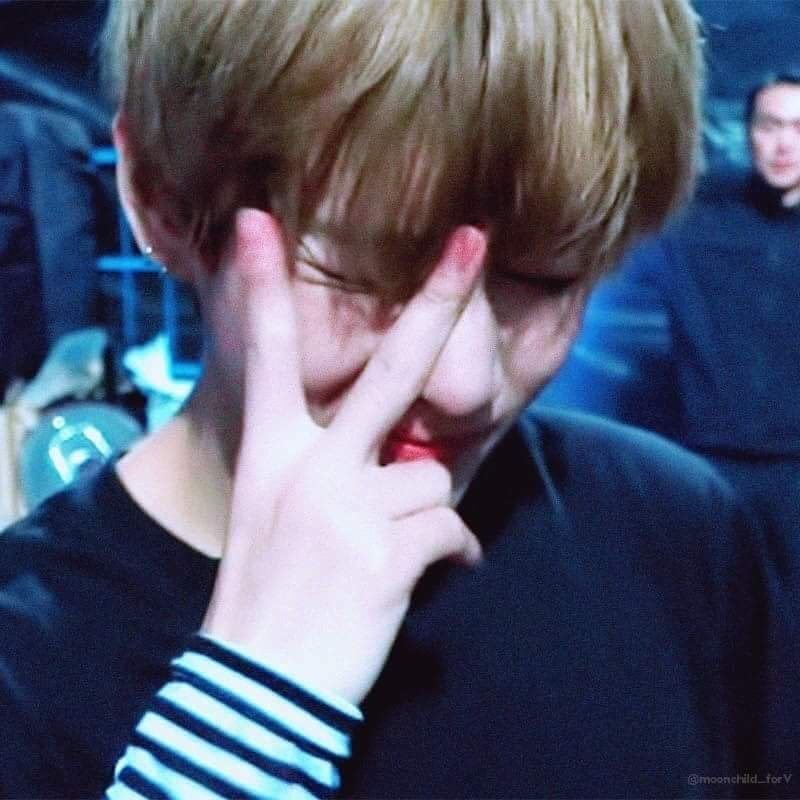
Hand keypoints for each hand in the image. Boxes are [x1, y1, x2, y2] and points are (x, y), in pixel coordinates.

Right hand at [202, 209, 485, 703]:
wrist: (256, 687)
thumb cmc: (267, 595)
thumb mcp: (274, 516)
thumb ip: (327, 469)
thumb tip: (408, 452)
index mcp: (271, 454)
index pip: (268, 356)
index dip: (261, 288)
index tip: (257, 224)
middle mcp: (309, 468)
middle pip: (391, 372)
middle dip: (438, 303)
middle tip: (473, 242)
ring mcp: (348, 508)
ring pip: (436, 477)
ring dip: (427, 515)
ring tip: (390, 554)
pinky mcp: (388, 554)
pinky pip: (453, 530)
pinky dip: (450, 554)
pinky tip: (421, 578)